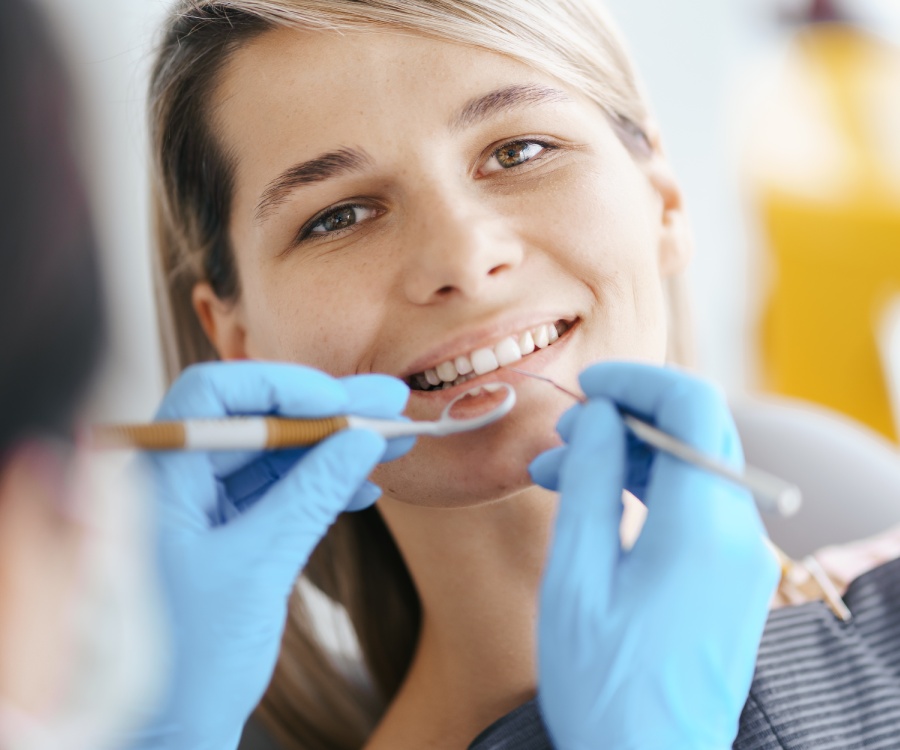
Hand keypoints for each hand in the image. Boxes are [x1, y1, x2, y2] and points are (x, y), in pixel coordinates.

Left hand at [127, 362, 411, 749]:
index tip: (340, 401)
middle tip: (385, 402)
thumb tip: (361, 440)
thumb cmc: (190, 662)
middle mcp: (174, 483)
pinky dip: (320, 486)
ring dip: (331, 449)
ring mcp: (201, 508)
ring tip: (390, 439)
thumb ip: (311, 495)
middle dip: (324, 413)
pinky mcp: (226, 533)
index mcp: (157, 480)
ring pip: (272, 455)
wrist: (173, 731)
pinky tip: (364, 485)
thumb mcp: (259, 567)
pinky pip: (277, 491)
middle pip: (254, 421)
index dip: (280, 386)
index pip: (214, 396)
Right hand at [530, 362, 779, 749]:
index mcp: (700, 527)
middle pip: (695, 431)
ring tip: (560, 468)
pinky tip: (592, 500)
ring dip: (628, 453)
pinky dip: (645, 489)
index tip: (587, 387)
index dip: (638, 381)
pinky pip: (692, 505)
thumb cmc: (604, 684)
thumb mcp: (577, 577)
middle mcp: (737, 533)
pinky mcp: (730, 575)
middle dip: (627, 416)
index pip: (691, 407)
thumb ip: (590, 483)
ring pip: (691, 465)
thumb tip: (596, 416)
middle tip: (563, 434)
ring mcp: (740, 556)